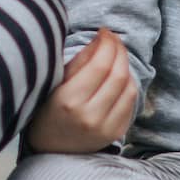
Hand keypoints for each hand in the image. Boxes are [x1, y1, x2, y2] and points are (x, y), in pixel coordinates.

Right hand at [26, 29, 140, 152]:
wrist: (51, 148)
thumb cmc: (48, 110)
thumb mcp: (55, 82)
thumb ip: (80, 60)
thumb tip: (103, 38)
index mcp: (69, 100)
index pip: (99, 65)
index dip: (107, 44)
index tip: (104, 31)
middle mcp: (89, 116)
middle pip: (117, 74)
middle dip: (119, 50)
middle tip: (113, 39)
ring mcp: (105, 128)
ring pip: (129, 87)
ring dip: (125, 66)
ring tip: (116, 55)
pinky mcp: (116, 133)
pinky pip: (131, 102)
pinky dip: (129, 83)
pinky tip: (119, 75)